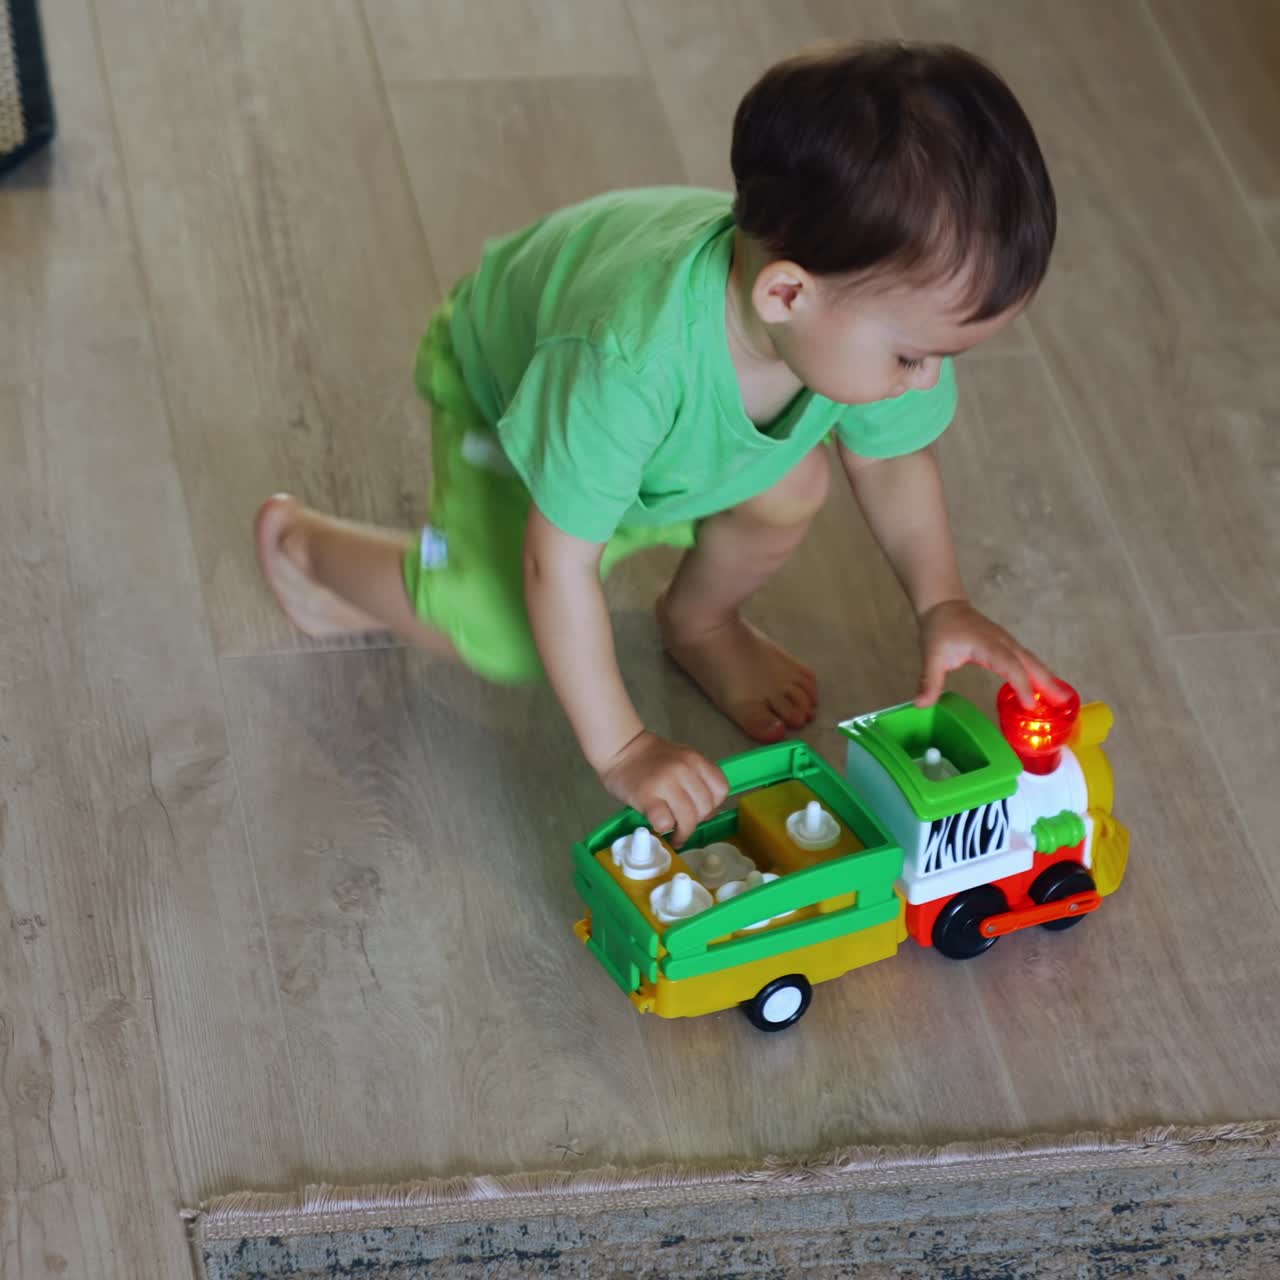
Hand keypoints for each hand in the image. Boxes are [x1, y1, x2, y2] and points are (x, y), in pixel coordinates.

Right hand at [596, 730, 728, 846]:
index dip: (714, 805)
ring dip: (683, 833)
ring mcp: (665, 782)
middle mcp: (684, 769)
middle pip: (705, 808)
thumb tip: (709, 812)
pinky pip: (665, 822)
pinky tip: (659, 825)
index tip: (701, 810)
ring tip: (676, 835)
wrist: (621, 749)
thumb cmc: (651, 759)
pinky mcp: (647, 796)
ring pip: (689, 819)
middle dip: (697, 822)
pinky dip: (664, 828)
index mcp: (695, 760)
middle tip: (685, 824)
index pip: (721, 789)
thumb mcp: (682, 760)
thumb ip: (698, 780)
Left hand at [915, 599, 1068, 708]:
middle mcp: (1002, 643)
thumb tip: (920, 705)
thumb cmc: (939, 629)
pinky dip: (1038, 675)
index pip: (1010, 666)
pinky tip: (1043, 690)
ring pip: (1032, 662)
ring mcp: (1007, 643)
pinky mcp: (1006, 646)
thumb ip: (929, 680)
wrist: (943, 606)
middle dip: (1047, 683)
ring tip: (1062, 701)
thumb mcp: (931, 655)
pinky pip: (1026, 661)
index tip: (1030, 705)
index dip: (1021, 685)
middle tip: (1063, 705)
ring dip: (1047, 680)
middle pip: (1030, 663)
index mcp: (987, 644)